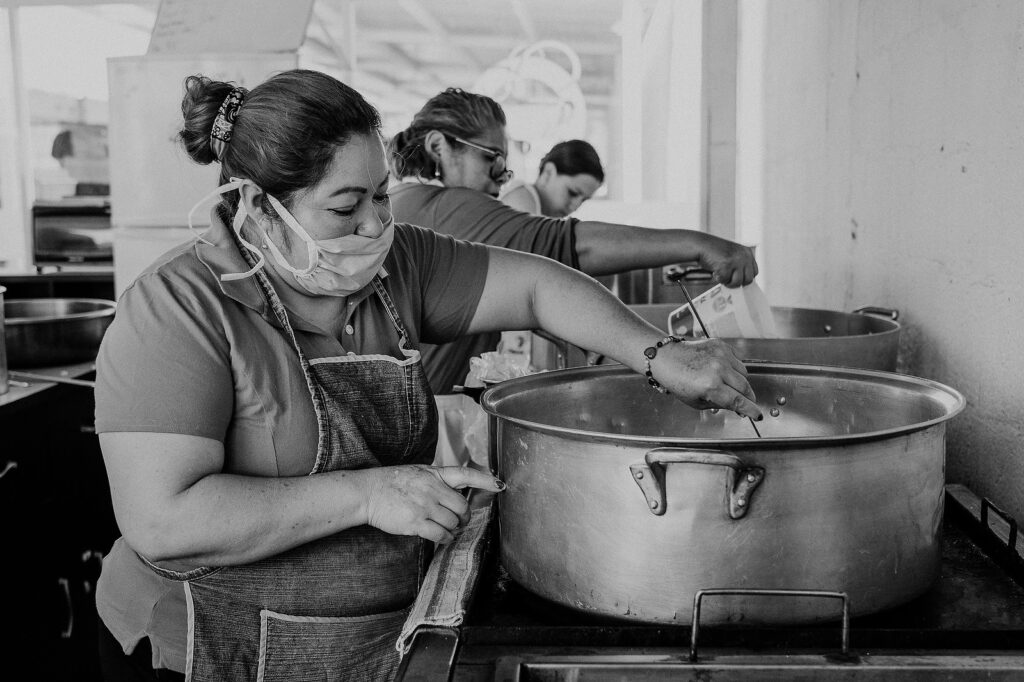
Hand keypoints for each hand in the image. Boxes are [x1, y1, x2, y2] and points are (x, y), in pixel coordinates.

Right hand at [363, 465, 504, 543]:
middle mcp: (432, 489)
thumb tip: (456, 491)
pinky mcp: (415, 522)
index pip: (465, 475)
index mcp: (435, 474)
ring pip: (453, 523)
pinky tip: (441, 537)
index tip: (500, 485)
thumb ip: (438, 480)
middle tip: (459, 520)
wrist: (368, 492)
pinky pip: (440, 535)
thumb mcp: (418, 472)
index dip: (485, 480)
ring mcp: (424, 506)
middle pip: (462, 507)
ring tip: (445, 528)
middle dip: (463, 516)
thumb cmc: (392, 482)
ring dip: (452, 529)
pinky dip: (445, 539)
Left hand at [651, 338, 762, 419]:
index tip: (758, 415)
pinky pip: (737, 359)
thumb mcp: (696, 402)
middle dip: (748, 397)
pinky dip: (734, 367)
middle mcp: (718, 369)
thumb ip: (719, 404)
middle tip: (747, 402)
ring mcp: (721, 355)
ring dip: (740, 382)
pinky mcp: (721, 345)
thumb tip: (738, 407)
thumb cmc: (677, 382)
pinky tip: (722, 370)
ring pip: (744, 373)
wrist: (666, 358)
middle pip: (745, 387)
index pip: (738, 401)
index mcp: (710, 386)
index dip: (751, 410)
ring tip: (727, 384)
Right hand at [695, 234, 757, 287]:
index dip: (744, 277)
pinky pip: (725, 280)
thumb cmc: (714, 251)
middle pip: (748, 279)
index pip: (754, 272)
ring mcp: (736, 260)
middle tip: (727, 278)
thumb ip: (740, 265)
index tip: (736, 277)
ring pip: (737, 282)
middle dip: (737, 282)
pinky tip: (714, 271)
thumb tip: (743, 281)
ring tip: (720, 275)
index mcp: (747, 252)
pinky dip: (718, 278)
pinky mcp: (726, 265)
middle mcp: (744, 256)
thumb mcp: (732, 254)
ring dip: (727, 282)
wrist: (701, 244)